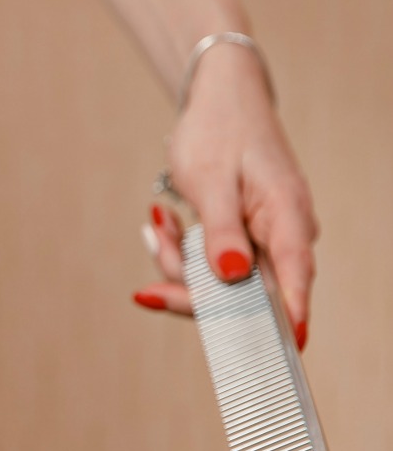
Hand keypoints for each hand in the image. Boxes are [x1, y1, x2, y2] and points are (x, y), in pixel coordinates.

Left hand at [134, 45, 317, 349]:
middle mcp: (283, 238)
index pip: (294, 279)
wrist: (220, 102)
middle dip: (188, 281)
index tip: (285, 348)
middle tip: (157, 239)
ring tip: (162, 219)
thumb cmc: (219, 132)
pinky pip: (207, 270)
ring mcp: (262, 245)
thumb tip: (232, 276)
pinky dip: (180, 253)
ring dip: (177, 261)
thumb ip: (222, 231)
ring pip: (217, 285)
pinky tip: (164, 224)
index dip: (286, 318)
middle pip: (243, 294)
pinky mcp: (241, 246)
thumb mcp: (211, 180)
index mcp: (288, 218)